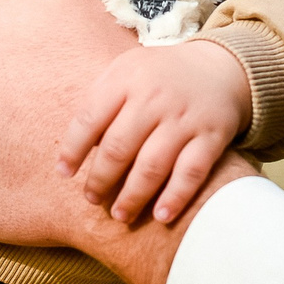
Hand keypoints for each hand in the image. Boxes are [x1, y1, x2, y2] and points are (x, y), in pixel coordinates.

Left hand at [61, 40, 251, 224]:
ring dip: (132, 196)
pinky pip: (191, 172)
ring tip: (120, 214)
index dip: (73, 150)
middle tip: (92, 199)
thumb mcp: (126, 72)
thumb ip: (100, 104)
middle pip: (119, 147)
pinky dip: (175, 197)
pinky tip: (161, 216)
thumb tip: (76, 153)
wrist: (219, 66)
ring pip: (152, 165)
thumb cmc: (159, 77)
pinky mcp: (212, 135)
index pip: (90, 118)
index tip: (64, 173)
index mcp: (126, 78)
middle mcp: (155, 97)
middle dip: (101, 179)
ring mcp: (185, 117)